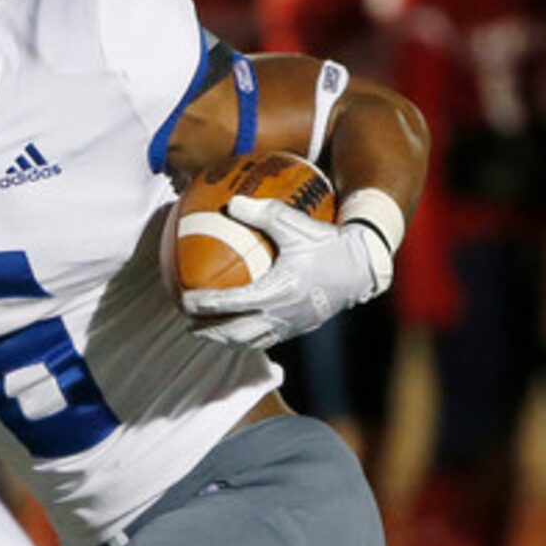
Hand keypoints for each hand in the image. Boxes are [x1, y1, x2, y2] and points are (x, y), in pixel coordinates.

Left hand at [183, 193, 395, 348]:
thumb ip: (262, 213)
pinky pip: (267, 340)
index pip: (231, 303)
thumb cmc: (327, 243)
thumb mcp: (295, 224)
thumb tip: (231, 204)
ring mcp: (291, 325)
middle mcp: (281, 314)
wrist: (361, 268)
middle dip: (209, 331)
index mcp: (276, 291)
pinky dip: (248, 339)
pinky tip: (239, 332)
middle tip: (189, 324)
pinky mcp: (300, 328)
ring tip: (208, 333)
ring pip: (250, 341)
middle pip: (235, 332)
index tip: (184, 299)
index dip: (204, 304)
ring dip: (226, 339)